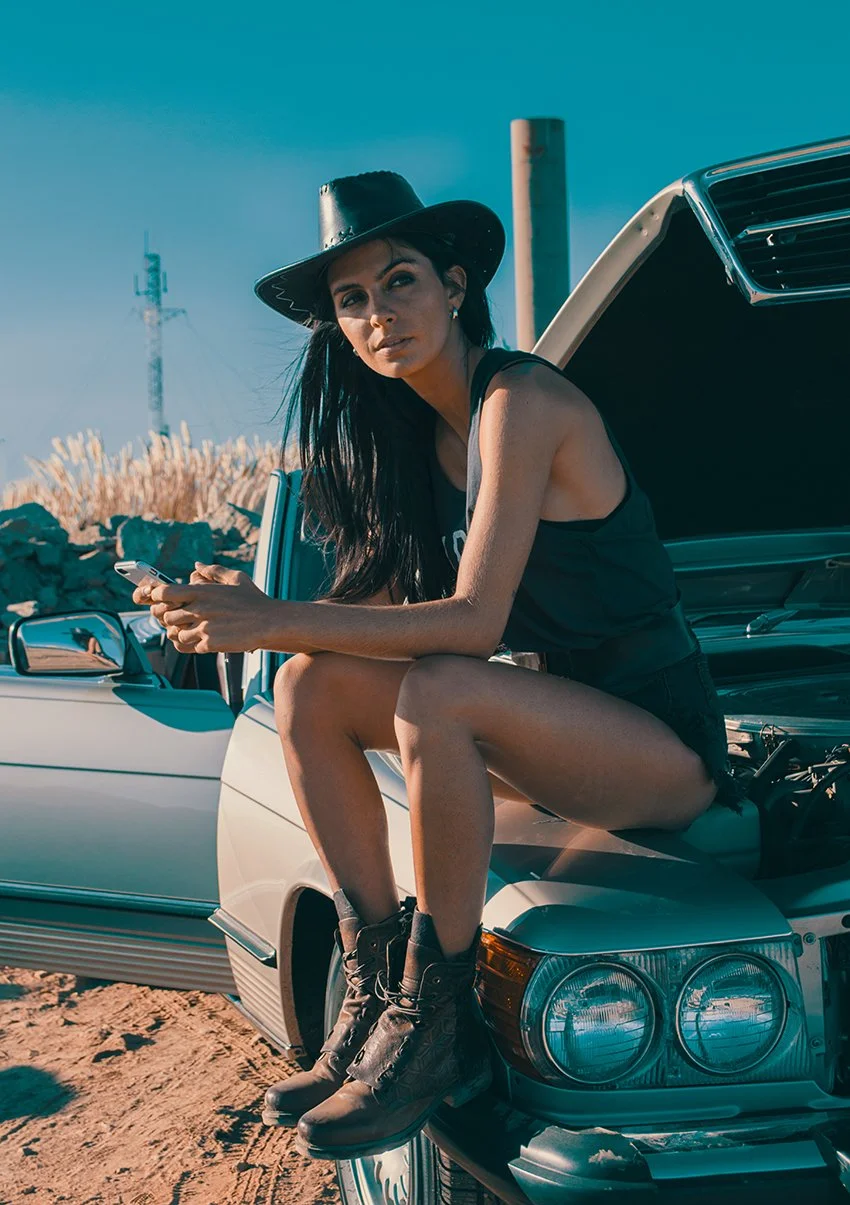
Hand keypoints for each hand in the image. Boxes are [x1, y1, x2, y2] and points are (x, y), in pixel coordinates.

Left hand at [146, 562, 273, 653]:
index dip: (156, 597)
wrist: (270, 622)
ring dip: (181, 633)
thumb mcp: (236, 578)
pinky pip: (189, 647)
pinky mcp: (210, 644)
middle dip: (168, 618)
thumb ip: (213, 571)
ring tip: (192, 631)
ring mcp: (203, 628)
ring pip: (175, 634)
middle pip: (165, 616)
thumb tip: (196, 566)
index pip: (163, 593)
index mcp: (202, 591)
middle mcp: (199, 609)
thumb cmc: (254, 599)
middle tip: (176, 618)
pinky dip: (192, 645)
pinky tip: (202, 640)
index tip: (160, 600)